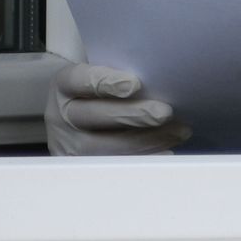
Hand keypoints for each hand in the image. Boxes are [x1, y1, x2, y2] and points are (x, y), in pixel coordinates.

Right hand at [47, 63, 190, 155]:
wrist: (72, 120)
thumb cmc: (96, 91)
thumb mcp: (97, 75)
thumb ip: (118, 74)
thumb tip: (159, 80)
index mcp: (64, 85)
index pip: (80, 80)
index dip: (106, 83)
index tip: (135, 84)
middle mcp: (62, 115)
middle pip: (97, 116)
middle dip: (135, 115)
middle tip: (165, 113)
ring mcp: (70, 145)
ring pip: (109, 146)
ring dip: (148, 139)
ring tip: (178, 130)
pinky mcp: (85, 167)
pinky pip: (118, 165)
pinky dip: (145, 158)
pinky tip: (166, 150)